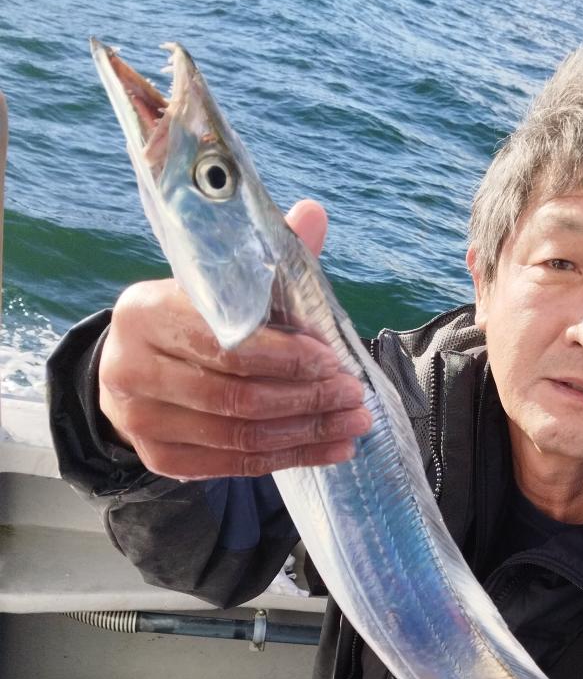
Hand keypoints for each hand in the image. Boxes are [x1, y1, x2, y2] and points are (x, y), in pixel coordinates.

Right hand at [98, 200, 370, 478]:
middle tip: (354, 396)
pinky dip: (290, 457)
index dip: (287, 357)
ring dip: (307, 433)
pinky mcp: (160, 459)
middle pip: (236, 396)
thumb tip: (314, 214)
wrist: (134, 368)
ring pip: (240, 436)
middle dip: (307, 398)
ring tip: (353, 424)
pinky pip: (236, 465)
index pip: (226, 342)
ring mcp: (141, 420)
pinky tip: (330, 448)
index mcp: (145, 312)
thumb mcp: (219, 286)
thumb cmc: (189, 321)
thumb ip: (267, 260)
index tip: (335, 360)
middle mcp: (132, 368)